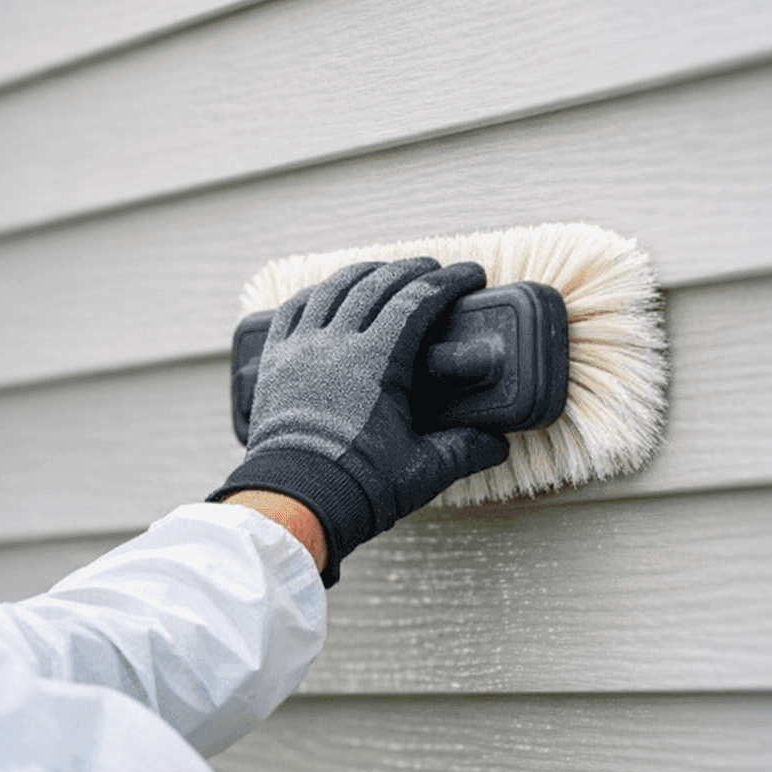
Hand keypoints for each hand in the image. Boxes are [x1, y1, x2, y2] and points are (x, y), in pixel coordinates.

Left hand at [210, 258, 508, 584]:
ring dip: (364, 273)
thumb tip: (498, 445)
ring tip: (386, 272)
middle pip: (377, 285)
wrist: (295, 501)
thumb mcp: (423, 470)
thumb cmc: (359, 486)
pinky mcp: (274, 362)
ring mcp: (301, 349)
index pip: (418, 300)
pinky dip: (317, 293)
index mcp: (377, 360)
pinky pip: (294, 310)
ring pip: (333, 289)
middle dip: (411, 270)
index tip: (471, 275)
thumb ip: (463, 450)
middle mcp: (336, 344)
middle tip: (435, 270)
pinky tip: (329, 292)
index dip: (449, 282)